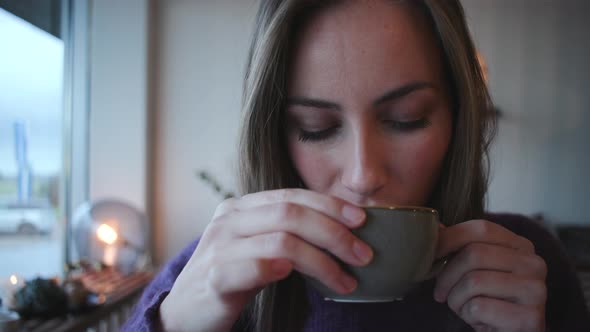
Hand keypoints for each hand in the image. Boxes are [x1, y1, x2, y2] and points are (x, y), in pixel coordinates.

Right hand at [159, 189, 372, 331]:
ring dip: (322, 262)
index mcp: (242, 208)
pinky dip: (280, 270)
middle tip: (362, 254)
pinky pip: (255, 268)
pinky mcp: (215, 277)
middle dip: (334, 232)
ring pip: (282, 241)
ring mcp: (219, 247)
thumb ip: (285, 233)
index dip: (330, 205)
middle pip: (290, 214)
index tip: (361, 220)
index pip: (292, 196)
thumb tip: (340, 231)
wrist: (184, 312)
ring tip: (346, 281)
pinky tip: (298, 279)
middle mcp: (229, 220)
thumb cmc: (230, 278)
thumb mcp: (256, 247)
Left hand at [434, 220, 546, 331]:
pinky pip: (478, 307)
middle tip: (440, 293)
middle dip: (447, 275)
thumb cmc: (489, 302)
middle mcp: (534, 264)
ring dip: (455, 298)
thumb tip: (435, 227)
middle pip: (474, 254)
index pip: (481, 228)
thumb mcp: (475, 271)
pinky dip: (467, 315)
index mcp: (521, 246)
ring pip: (474, 281)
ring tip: (462, 307)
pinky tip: (478, 320)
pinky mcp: (529, 317)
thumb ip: (460, 247)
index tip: (431, 254)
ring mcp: (535, 290)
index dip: (449, 238)